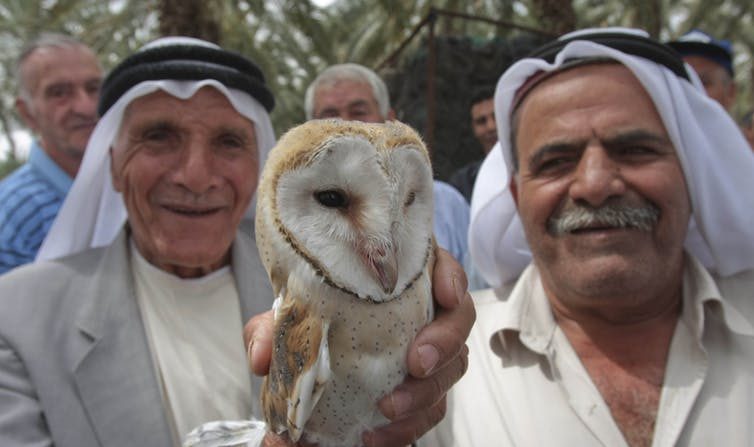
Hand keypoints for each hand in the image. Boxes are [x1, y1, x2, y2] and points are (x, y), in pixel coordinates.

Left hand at [244, 248, 474, 446]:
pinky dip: (407, 427)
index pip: (441, 266)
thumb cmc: (309, 317)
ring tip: (388, 409)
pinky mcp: (420, 389)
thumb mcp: (286, 316)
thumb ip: (271, 329)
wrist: (309, 349)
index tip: (444, 294)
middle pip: (458, 321)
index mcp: (402, 278)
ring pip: (450, 370)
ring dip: (425, 394)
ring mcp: (428, 351)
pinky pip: (430, 409)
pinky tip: (379, 436)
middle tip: (416, 363)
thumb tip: (262, 358)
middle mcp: (424, 311)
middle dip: (444, 343)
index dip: (451, 278)